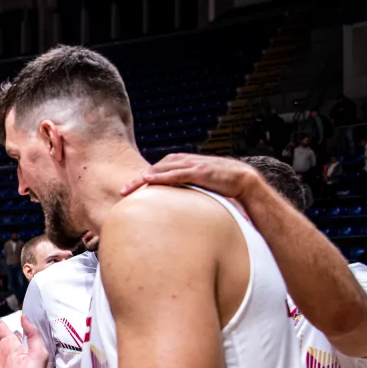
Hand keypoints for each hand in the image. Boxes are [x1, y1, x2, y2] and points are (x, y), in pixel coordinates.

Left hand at [120, 153, 260, 201]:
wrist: (244, 179)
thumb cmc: (221, 185)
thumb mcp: (199, 186)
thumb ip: (186, 190)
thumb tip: (177, 206)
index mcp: (184, 163)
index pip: (158, 169)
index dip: (143, 178)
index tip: (129, 189)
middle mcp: (185, 161)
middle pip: (155, 169)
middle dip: (138, 180)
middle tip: (122, 192)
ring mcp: (192, 165)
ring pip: (161, 170)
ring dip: (143, 179)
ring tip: (128, 189)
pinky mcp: (199, 171)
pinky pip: (175, 173)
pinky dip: (160, 176)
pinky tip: (148, 180)